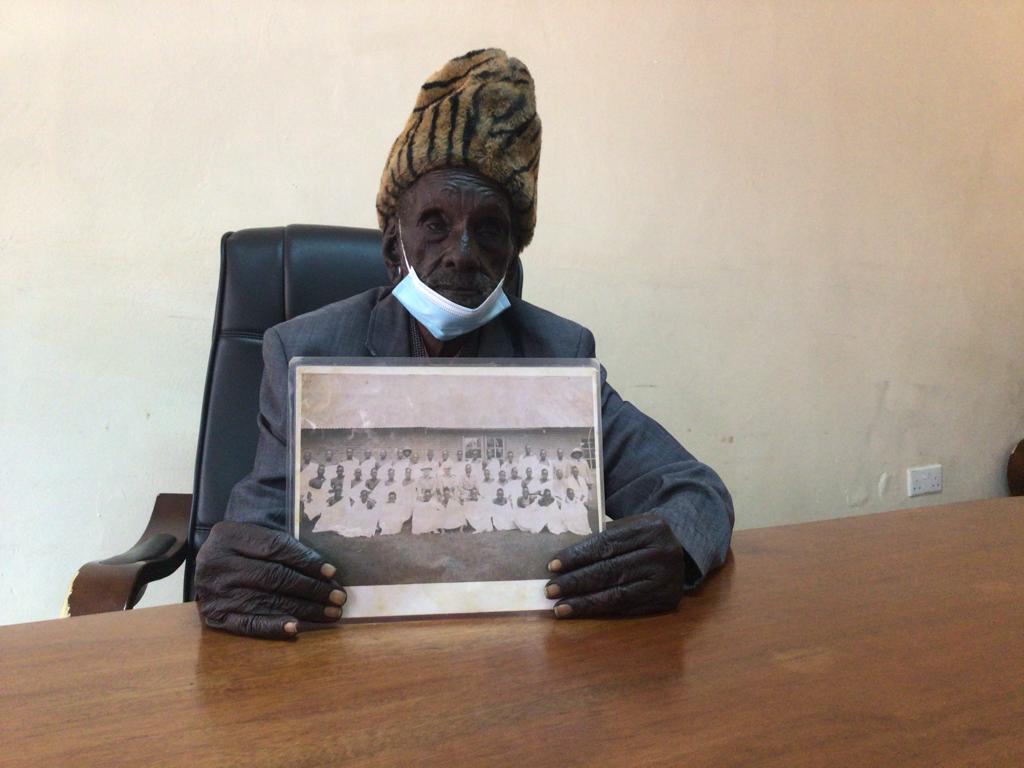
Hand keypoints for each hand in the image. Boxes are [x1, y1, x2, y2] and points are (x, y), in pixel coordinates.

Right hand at [194, 520, 344, 639]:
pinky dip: (274, 626)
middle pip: (274, 577)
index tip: (332, 573)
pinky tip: (297, 627)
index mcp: (230, 535)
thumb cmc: (240, 549)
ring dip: (304, 609)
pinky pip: (249, 623)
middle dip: (311, 588)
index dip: (306, 561)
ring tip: (330, 613)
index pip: (276, 548)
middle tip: (338, 597)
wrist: (204, 566)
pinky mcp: (215, 615)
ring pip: (267, 601)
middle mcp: (218, 563)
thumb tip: (325, 570)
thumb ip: (282, 545)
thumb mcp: (253, 535)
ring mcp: (215, 592)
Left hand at [545, 514, 685, 618]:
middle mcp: (661, 553)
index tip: (553, 565)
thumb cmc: (643, 538)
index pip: (606, 544)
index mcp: (650, 528)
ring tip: (559, 607)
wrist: (680, 552)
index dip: (578, 556)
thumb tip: (563, 561)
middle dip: (576, 582)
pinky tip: (582, 612)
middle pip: (610, 570)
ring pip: (617, 593)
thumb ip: (604, 538)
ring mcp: (666, 579)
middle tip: (550, 590)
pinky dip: (601, 610)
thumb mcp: (630, 527)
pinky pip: (627, 607)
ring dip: (584, 602)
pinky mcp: (666, 599)